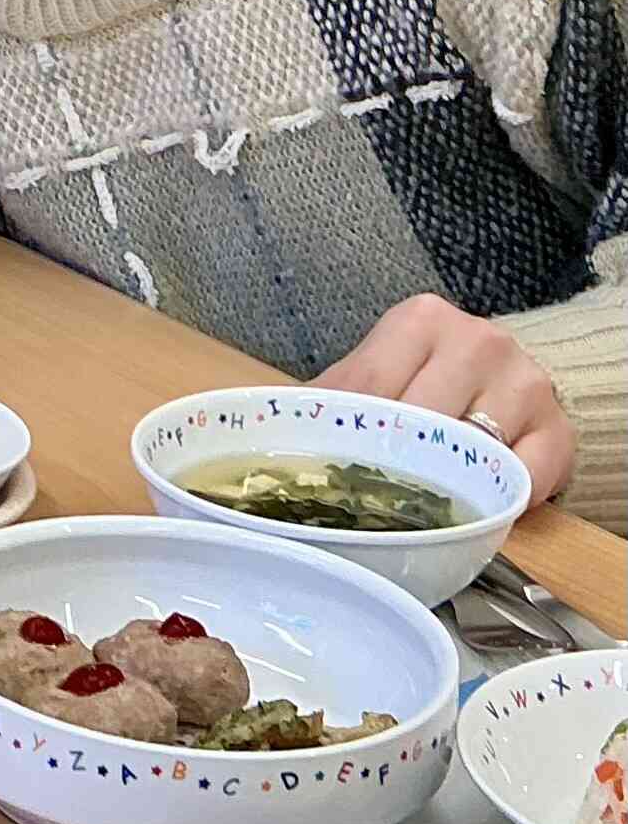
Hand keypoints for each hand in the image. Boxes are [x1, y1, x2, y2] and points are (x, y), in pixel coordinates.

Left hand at [314, 294, 575, 500]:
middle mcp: (481, 341)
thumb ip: (325, 402)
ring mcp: (527, 382)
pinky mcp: (559, 427)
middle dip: (392, 462)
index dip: (348, 434)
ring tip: (417, 503)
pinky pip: (528, 477)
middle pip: (424, 419)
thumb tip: (263, 439)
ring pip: (474, 450)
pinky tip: (473, 504)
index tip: (329, 468)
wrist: (482, 378)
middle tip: (368, 495)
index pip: (373, 386)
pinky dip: (497, 499)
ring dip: (445, 483)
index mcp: (422, 320)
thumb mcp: (362, 381)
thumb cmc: (407, 385)